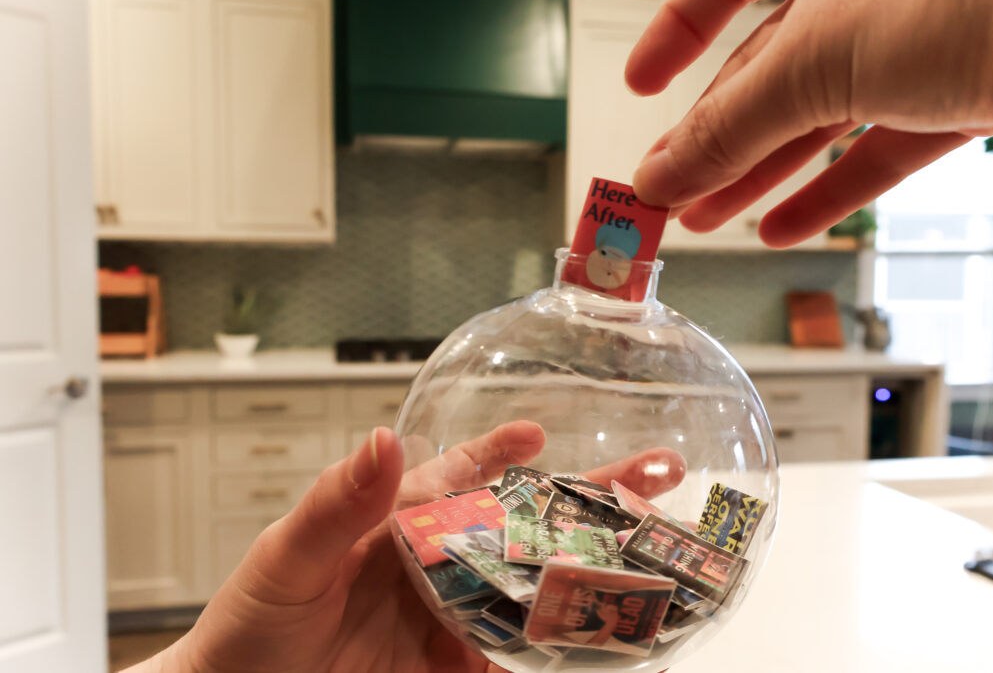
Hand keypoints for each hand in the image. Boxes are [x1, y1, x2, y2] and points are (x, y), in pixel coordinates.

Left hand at [126, 423, 684, 672]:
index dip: (501, 451)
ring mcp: (450, 621)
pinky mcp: (457, 669)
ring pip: (531, 591)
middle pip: (519, 528)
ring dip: (590, 575)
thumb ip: (337, 505)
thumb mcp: (287, 560)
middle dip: (584, 504)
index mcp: (396, 525)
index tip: (539, 432)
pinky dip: (559, 647)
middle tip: (651, 482)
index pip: (457, 475)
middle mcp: (434, 567)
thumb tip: (384, 439)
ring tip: (654, 562)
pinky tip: (605, 637)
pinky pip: (515, 655)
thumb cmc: (250, 629)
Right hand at [627, 0, 992, 246]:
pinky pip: (880, 144)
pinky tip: (787, 225)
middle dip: (712, 135)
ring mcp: (916, 39)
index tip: (641, 85)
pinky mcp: (960, 90)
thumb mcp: (825, 55)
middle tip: (666, 191)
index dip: (674, 33)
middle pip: (765, 67)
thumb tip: (662, 171)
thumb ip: (735, 120)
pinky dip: (833, 189)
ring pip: (817, 113)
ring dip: (758, 175)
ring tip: (707, 222)